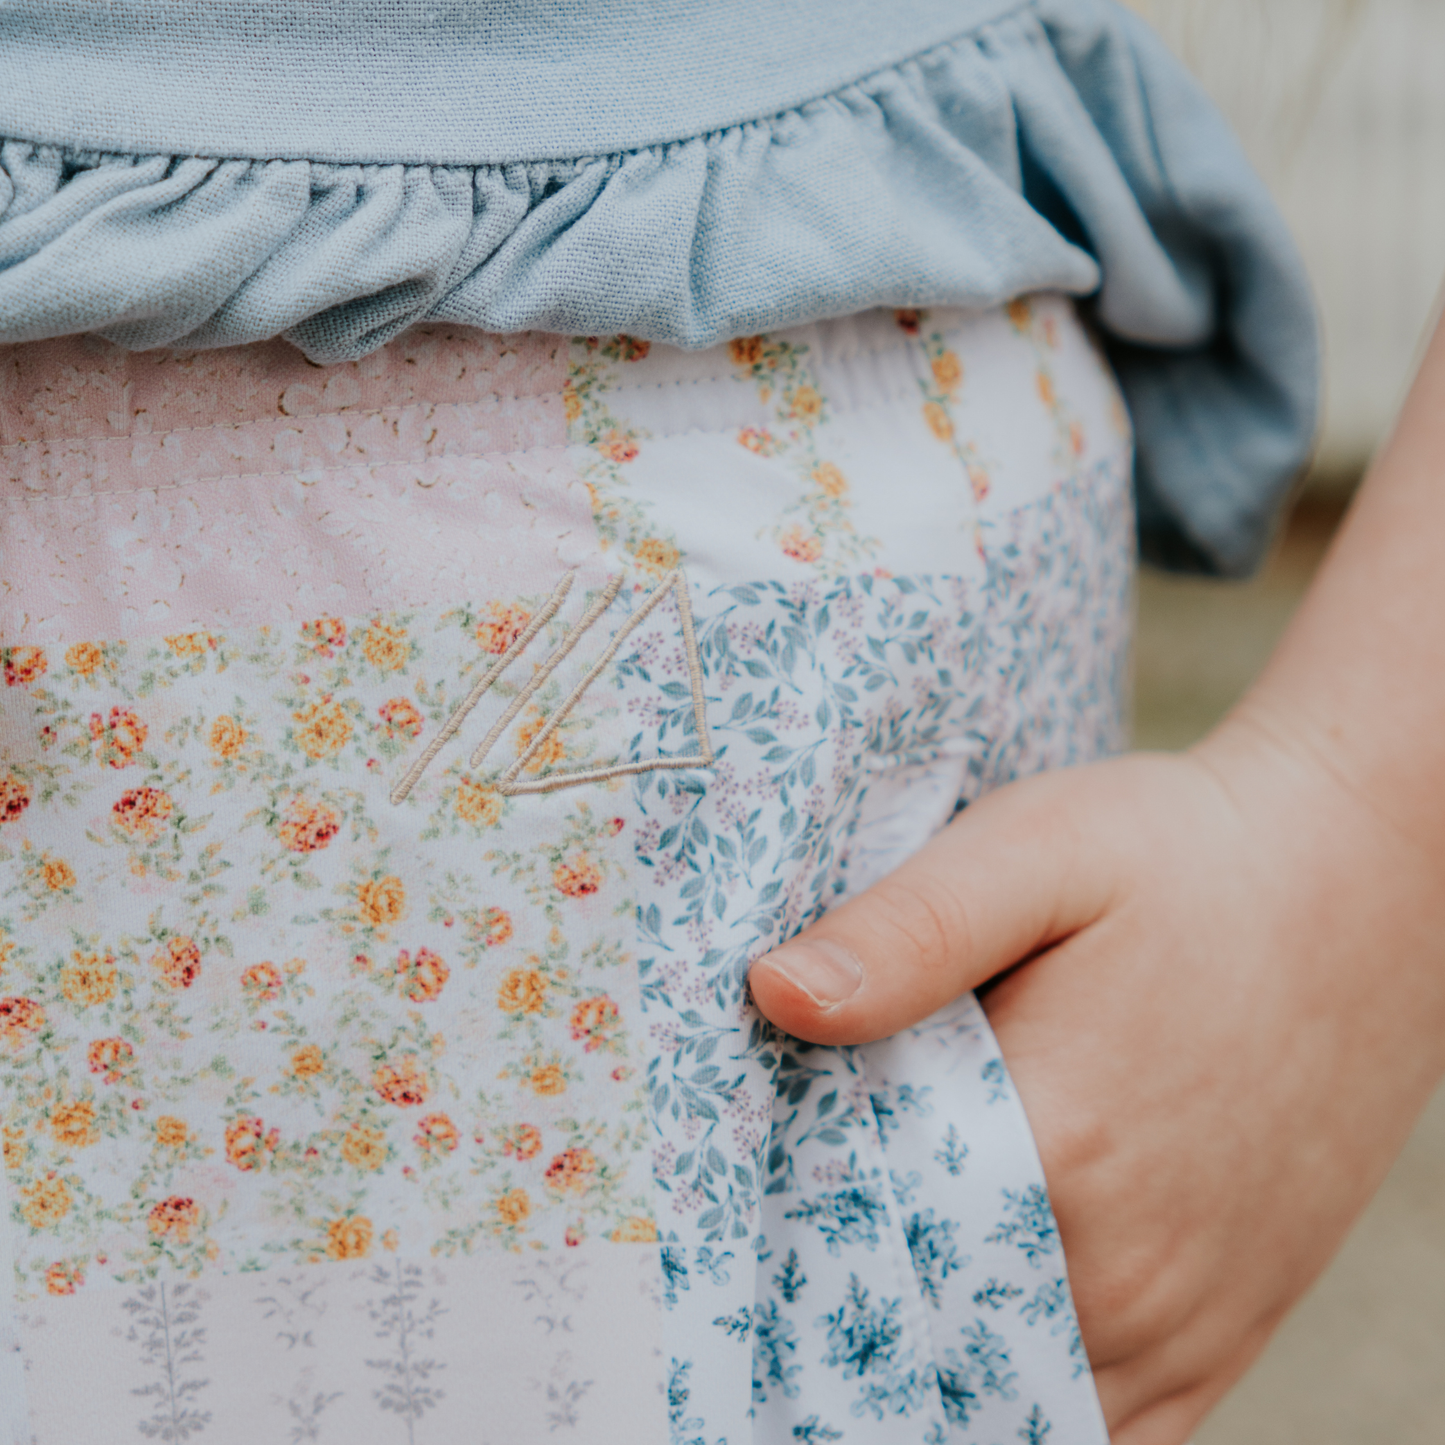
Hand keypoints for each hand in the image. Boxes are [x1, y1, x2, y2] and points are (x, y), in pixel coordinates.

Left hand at [748, 719, 1444, 1444]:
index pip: (857, 1248)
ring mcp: (1184, 1318)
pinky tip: (966, 1354)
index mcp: (1055, 1148)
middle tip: (783, 1239)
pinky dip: (1017, 1412)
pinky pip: (1108, 1436)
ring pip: (1005, 1409)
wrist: (1359, 883)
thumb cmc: (1182, 857)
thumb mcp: (1035, 848)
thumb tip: (774, 995)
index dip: (779, 1229)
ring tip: (860, 1291)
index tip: (733, 1193)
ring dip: (925, 1369)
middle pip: (922, 1339)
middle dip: (840, 1300)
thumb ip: (907, 930)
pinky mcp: (1226, 1330)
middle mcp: (1124, 1269)